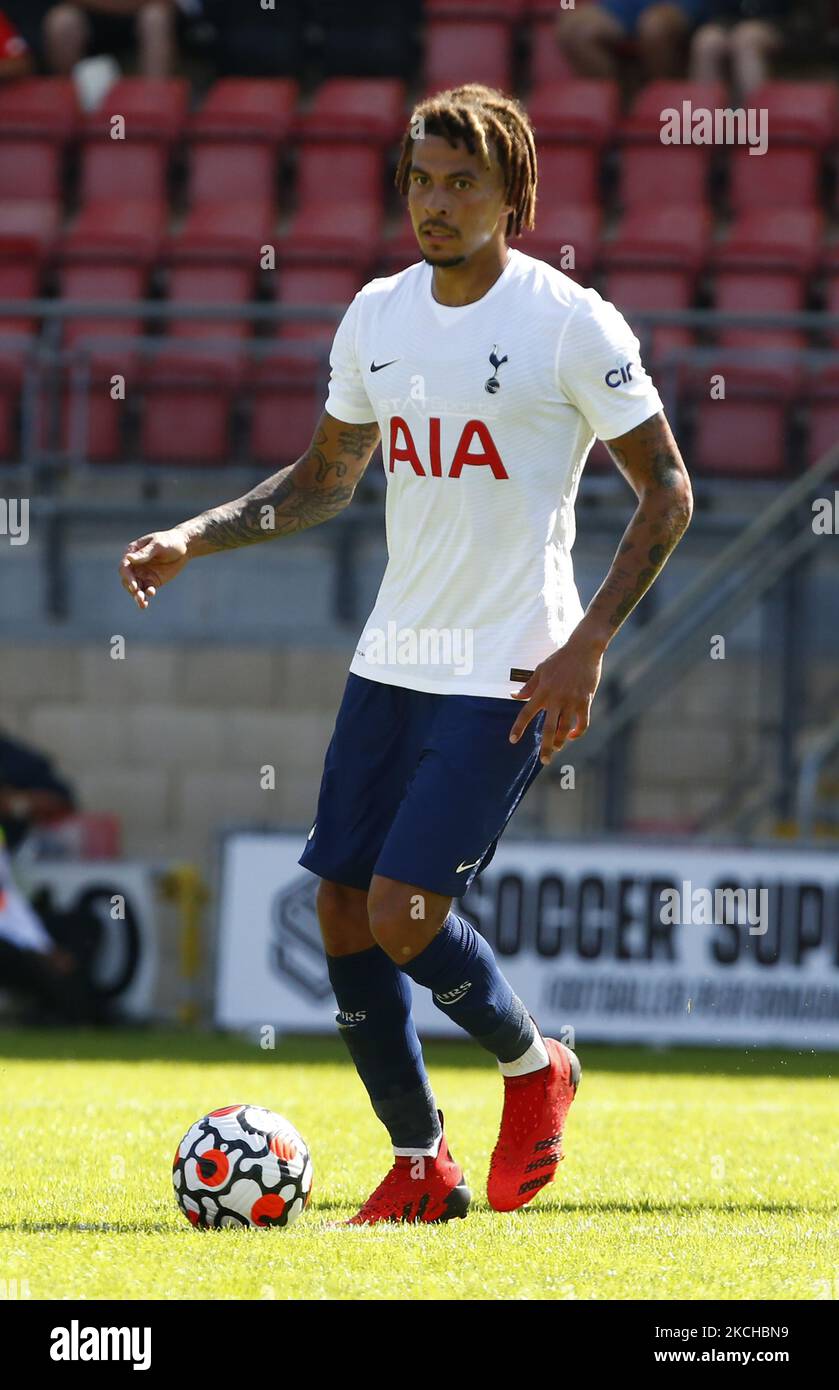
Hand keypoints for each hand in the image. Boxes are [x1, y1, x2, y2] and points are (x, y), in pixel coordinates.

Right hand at [119, 528, 189, 609]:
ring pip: (136, 588)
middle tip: (139, 595)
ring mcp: (143, 574)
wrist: (184, 547)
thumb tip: (128, 558)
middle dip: (132, 589)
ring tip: (143, 604)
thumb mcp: (158, 545)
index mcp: (132, 553)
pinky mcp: (152, 581)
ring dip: (137, 596)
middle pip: (128, 580)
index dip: (127, 577)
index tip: (134, 586)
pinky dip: (147, 594)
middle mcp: (135, 565)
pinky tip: (151, 594)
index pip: (125, 567)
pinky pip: (147, 590)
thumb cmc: (169, 541)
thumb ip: (144, 553)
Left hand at [509, 632, 604, 764]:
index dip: (519, 727)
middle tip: (544, 761)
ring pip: (566, 729)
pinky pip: (582, 722)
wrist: (583, 649)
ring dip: (561, 741)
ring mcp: (571, 701)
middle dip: (546, 747)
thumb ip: (528, 686)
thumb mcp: (541, 670)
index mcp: (542, 691)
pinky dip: (578, 732)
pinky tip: (572, 735)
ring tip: (557, 748)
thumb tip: (513, 696)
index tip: (513, 740)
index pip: (526, 713)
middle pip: (548, 728)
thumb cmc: (560, 659)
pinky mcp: (585, 701)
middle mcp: (555, 699)